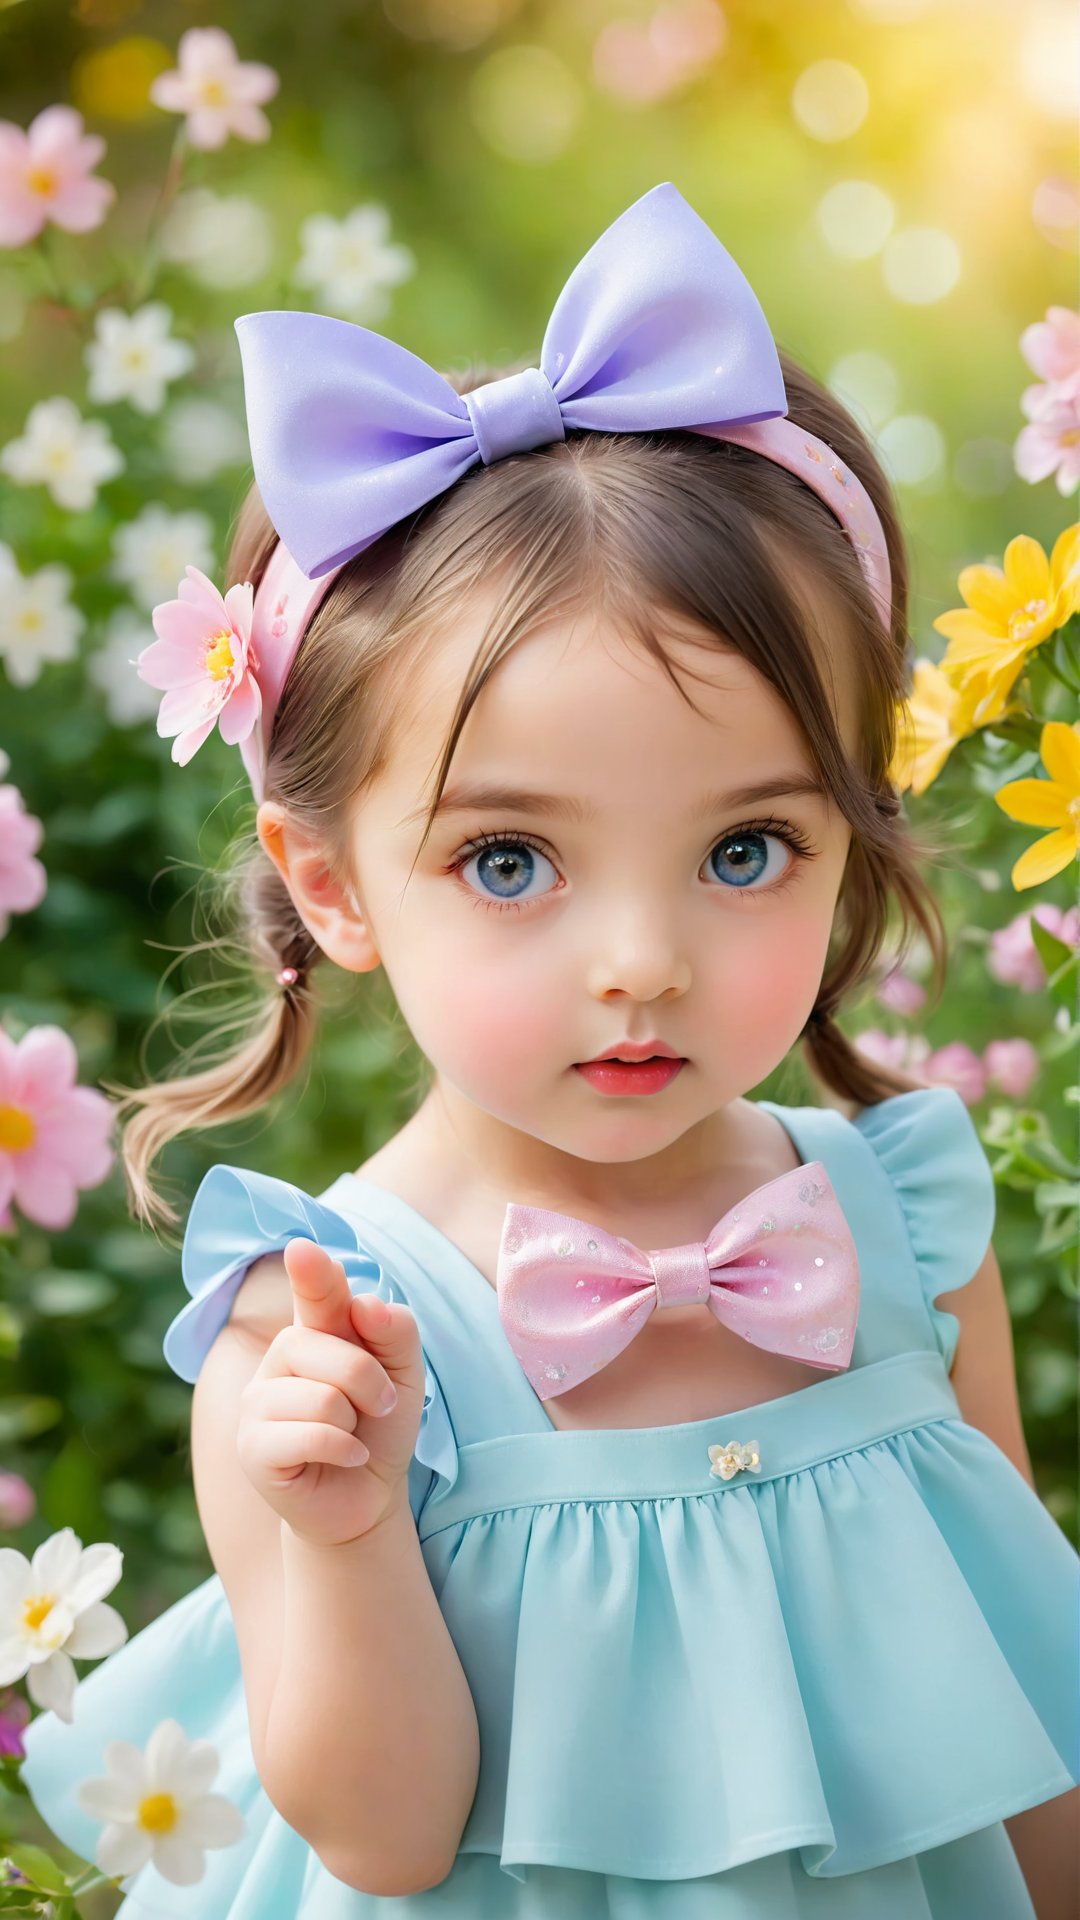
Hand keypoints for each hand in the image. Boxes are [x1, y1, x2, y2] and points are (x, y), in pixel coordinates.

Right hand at [236, 1238, 427, 1547]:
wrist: (368, 1497)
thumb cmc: (379, 1428)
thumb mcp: (405, 1374)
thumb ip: (395, 1329)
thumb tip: (365, 1304)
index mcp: (316, 1329)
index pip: (315, 1290)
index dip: (311, 1271)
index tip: (302, 1251)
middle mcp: (280, 1356)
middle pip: (326, 1347)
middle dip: (370, 1381)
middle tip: (377, 1407)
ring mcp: (258, 1401)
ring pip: (322, 1396)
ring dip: (355, 1424)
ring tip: (352, 1436)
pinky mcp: (252, 1447)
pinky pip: (312, 1436)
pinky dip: (345, 1451)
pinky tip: (345, 1458)